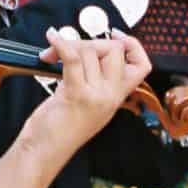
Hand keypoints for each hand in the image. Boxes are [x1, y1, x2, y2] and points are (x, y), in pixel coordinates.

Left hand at [39, 28, 153, 140]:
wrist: (44, 151)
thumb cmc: (58, 127)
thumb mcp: (84, 101)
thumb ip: (91, 79)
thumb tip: (85, 49)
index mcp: (116, 97)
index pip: (142, 66)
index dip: (133, 46)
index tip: (116, 36)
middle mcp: (111, 96)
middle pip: (114, 50)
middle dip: (90, 41)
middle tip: (68, 49)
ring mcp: (96, 96)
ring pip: (90, 52)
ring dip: (68, 46)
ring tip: (51, 56)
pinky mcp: (77, 94)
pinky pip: (73, 58)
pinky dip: (60, 44)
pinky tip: (51, 38)